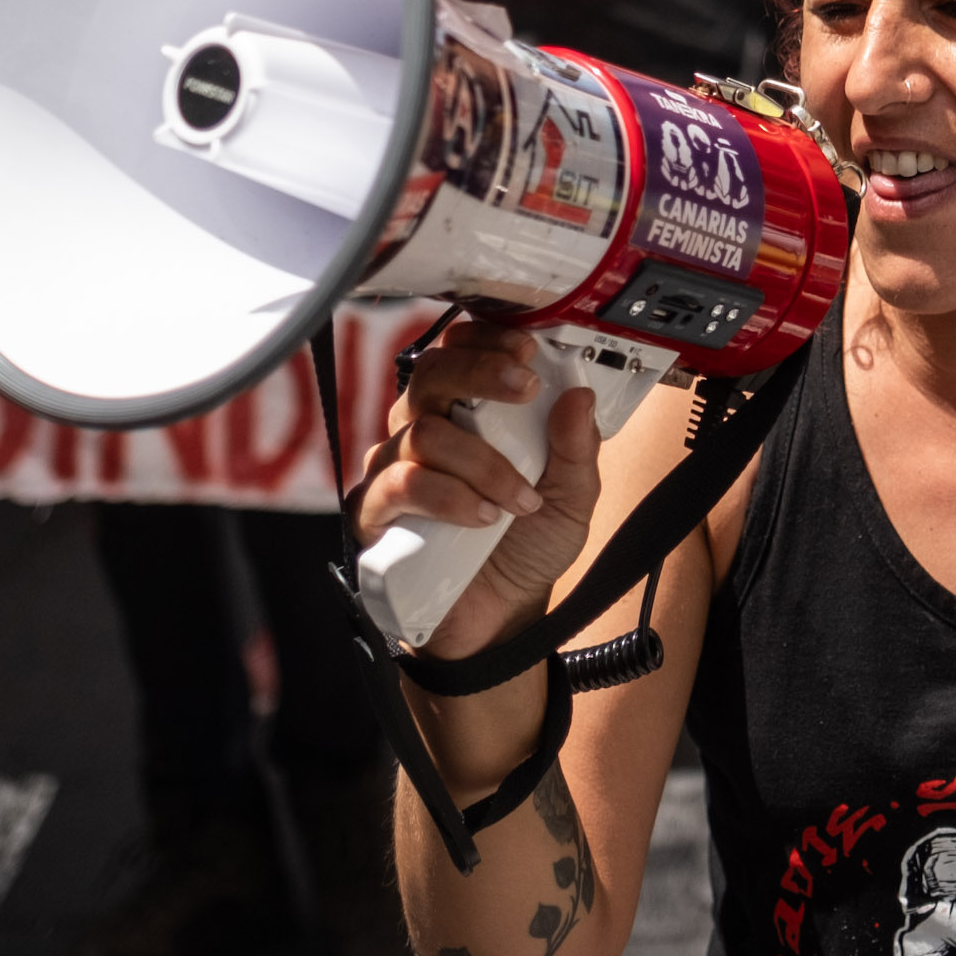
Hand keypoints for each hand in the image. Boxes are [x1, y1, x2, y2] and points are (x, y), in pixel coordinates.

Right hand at [351, 321, 603, 661]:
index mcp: (466, 412)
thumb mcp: (572, 497)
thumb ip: (575, 449)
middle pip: (431, 373)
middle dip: (481, 373)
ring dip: (482, 462)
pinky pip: (400, 485)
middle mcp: (422, 430)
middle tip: (525, 389)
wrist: (500, 616)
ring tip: (519, 499)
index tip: (527, 348)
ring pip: (423, 432)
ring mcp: (393, 469)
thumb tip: (580, 395)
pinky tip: (482, 517)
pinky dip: (448, 496)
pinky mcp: (374, 513)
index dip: (487, 339)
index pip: (460, 350)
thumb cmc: (526, 545)